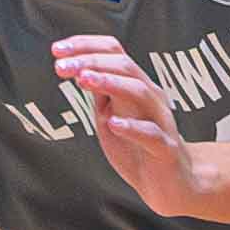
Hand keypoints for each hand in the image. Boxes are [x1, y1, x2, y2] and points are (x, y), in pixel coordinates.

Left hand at [52, 35, 197, 216]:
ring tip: (83, 80)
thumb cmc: (138, 148)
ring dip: (109, 82)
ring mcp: (160, 121)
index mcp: (136, 86)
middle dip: (90, 62)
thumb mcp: (111, 115)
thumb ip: (99, 93)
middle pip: (125, 66)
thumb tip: (76, 67)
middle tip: (61, 65)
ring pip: (139, 91)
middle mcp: (151, 97)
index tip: (57, 49)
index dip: (86, 46)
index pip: (115, 52)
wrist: (172, 183)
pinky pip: (151, 134)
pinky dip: (131, 127)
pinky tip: (112, 123)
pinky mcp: (165, 148)